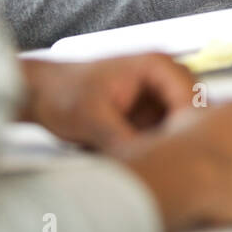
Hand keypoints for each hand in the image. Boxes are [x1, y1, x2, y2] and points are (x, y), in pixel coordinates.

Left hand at [19, 54, 196, 150]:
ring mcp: (158, 98)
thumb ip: (122, 141)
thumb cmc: (62, 94)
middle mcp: (165, 78)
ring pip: (181, 128)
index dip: (189, 129)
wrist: (38, 95)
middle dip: (180, 140)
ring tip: (148, 164)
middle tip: (163, 166)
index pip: (193, 98)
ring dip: (168, 147)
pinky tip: (139, 161)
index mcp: (157, 65)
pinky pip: (164, 137)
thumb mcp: (92, 120)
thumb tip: (146, 163)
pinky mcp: (150, 116)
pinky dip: (155, 151)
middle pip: (193, 114)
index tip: (174, 157)